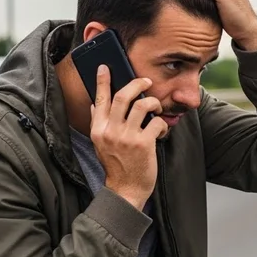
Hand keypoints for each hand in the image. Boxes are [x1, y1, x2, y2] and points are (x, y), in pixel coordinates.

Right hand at [89, 65, 168, 210]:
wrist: (125, 189)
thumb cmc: (116, 166)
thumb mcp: (100, 145)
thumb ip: (98, 123)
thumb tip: (95, 104)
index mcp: (98, 130)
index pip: (99, 99)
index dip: (102, 81)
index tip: (105, 67)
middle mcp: (111, 131)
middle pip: (123, 96)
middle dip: (136, 84)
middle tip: (146, 81)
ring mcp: (127, 137)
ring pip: (142, 105)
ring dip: (153, 102)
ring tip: (156, 108)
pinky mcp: (144, 144)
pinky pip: (156, 122)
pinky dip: (162, 123)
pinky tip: (160, 131)